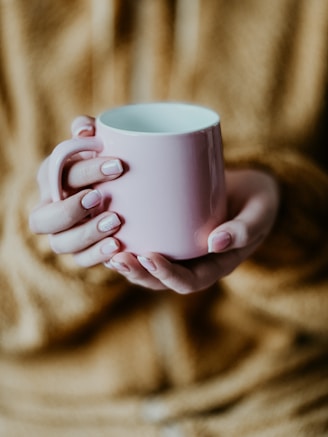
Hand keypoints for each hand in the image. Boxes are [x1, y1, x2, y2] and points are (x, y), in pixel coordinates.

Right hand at [29, 116, 123, 265]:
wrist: (118, 186)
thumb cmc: (104, 161)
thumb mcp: (97, 143)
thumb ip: (88, 131)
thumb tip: (85, 129)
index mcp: (50, 179)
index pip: (57, 175)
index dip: (85, 171)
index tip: (118, 164)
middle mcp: (49, 210)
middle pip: (43, 220)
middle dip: (70, 210)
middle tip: (101, 197)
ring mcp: (63, 234)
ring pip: (60, 244)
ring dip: (86, 234)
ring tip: (115, 222)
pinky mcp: (80, 252)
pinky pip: (81, 260)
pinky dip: (98, 254)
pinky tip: (118, 245)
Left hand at [106, 168, 279, 292]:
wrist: (249, 189)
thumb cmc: (257, 201)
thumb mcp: (259, 212)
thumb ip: (244, 229)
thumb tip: (215, 243)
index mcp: (215, 265)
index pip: (188, 282)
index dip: (166, 275)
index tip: (148, 257)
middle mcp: (193, 262)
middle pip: (160, 279)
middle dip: (137, 272)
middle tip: (116, 256)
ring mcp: (181, 249)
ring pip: (148, 265)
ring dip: (126, 260)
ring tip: (105, 247)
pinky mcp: (171, 232)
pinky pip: (147, 242)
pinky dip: (127, 240)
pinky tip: (108, 228)